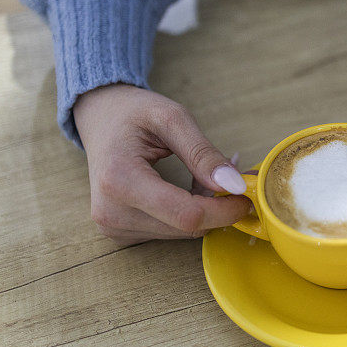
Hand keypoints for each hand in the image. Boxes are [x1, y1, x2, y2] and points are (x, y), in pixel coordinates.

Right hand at [74, 84, 250, 244]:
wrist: (100, 117)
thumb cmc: (133, 113)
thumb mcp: (172, 118)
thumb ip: (203, 153)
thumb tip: (234, 186)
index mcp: (120, 180)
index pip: (187, 215)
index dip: (225, 210)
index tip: (246, 193)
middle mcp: (111, 212)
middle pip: (186, 227)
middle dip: (216, 206)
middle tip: (227, 175)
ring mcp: (112, 227)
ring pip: (181, 232)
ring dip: (202, 210)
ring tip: (200, 175)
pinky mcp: (119, 233)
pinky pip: (169, 231)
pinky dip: (186, 214)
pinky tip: (183, 190)